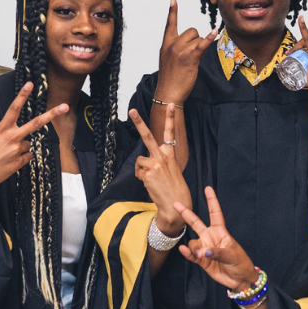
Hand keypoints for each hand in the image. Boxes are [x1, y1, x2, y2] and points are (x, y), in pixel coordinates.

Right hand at [0, 82, 67, 199]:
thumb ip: (7, 135)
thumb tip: (23, 141)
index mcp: (1, 129)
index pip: (14, 108)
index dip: (22, 95)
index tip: (30, 84)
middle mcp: (11, 137)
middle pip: (35, 123)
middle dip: (51, 114)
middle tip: (65, 106)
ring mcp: (17, 150)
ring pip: (28, 144)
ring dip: (21, 149)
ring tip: (6, 155)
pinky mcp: (20, 162)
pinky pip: (27, 157)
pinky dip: (21, 159)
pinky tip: (9, 162)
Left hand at [129, 105, 190, 236]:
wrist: (175, 204)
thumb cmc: (174, 189)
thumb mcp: (170, 171)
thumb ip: (159, 162)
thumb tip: (144, 163)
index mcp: (170, 154)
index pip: (170, 133)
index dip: (170, 118)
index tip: (169, 104)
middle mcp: (163, 156)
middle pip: (148, 136)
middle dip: (139, 122)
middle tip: (131, 110)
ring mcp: (155, 163)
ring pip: (139, 161)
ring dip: (142, 172)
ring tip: (152, 180)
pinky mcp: (148, 172)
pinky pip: (138, 173)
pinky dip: (142, 179)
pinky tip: (151, 185)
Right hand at [154, 0, 216, 104]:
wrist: (168, 92)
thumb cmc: (169, 78)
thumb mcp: (168, 59)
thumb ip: (176, 48)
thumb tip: (190, 43)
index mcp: (166, 44)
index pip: (169, 24)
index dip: (172, 12)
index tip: (173, 0)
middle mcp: (172, 44)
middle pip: (191, 31)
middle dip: (195, 40)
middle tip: (191, 55)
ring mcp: (181, 50)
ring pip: (198, 38)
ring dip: (199, 47)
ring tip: (192, 61)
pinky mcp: (190, 57)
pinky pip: (202, 44)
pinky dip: (209, 38)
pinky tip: (215, 31)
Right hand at [174, 187, 257, 291]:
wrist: (239, 279)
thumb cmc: (240, 263)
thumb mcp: (232, 254)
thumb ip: (217, 252)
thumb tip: (203, 251)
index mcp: (220, 232)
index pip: (215, 213)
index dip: (211, 201)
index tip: (208, 188)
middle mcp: (210, 237)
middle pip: (196, 222)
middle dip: (186, 213)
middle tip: (176, 203)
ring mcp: (205, 248)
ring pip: (193, 242)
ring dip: (194, 247)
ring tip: (200, 254)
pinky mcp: (202, 260)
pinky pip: (191, 254)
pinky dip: (187, 253)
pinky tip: (183, 250)